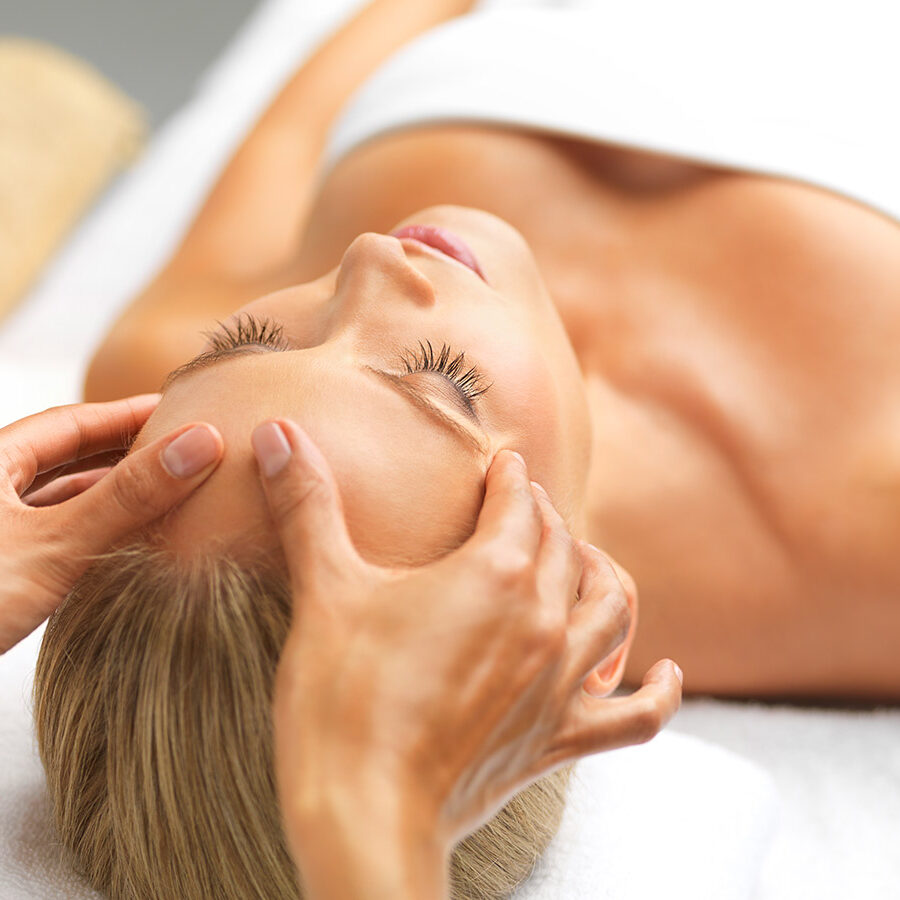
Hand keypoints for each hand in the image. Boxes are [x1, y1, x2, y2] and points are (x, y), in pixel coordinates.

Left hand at [0, 395, 222, 651]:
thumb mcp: (52, 545)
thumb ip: (127, 497)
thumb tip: (201, 443)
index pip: (72, 423)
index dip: (129, 412)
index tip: (179, 407)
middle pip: (66, 457)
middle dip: (125, 450)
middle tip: (181, 448)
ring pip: (59, 499)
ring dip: (110, 494)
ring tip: (165, 492)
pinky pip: (52, 537)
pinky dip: (91, 531)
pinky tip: (122, 540)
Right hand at [252, 418, 681, 897]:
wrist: (363, 811)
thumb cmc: (340, 697)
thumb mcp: (324, 590)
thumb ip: (306, 505)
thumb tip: (276, 431)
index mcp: (493, 572)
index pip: (519, 502)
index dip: (511, 477)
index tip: (504, 465)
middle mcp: (542, 618)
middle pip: (564, 546)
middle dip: (546, 517)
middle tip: (526, 508)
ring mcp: (559, 681)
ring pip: (611, 609)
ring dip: (603, 576)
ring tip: (586, 561)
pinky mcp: (560, 738)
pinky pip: (634, 715)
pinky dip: (660, 693)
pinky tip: (668, 673)